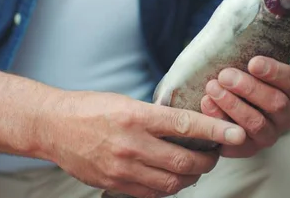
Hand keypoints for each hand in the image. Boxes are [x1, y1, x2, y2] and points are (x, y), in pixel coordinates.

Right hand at [36, 91, 245, 197]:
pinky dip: (169, 187)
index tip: (237, 133)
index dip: (216, 130)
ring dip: (191, 176)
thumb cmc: (90, 108)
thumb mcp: (126, 102)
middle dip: (208, 160)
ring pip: (172, 181)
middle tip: (215, 154)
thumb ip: (155, 116)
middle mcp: (131, 144)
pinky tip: (172, 177)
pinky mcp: (114, 183)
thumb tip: (186, 125)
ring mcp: (122, 168)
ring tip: (195, 167)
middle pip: (184, 160)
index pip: (185, 124)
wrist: (53, 126)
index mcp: (136, 116)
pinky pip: (152, 193)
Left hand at [200, 56, 289, 157]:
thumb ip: (253, 51)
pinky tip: (206, 105)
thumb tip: (255, 24)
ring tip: (213, 89)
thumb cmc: (244, 77)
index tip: (253, 62)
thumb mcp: (253, 64)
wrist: (231, 103)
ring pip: (256, 123)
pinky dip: (220, 122)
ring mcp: (270, 134)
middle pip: (275, 103)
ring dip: (233, 105)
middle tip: (225, 75)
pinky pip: (237, 139)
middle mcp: (286, 116)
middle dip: (249, 88)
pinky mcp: (249, 148)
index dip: (274, 72)